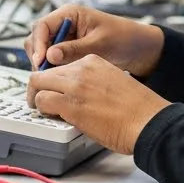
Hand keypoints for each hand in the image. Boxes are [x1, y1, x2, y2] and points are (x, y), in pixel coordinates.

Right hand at [24, 5, 164, 75]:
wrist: (138, 48)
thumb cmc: (123, 38)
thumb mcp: (99, 44)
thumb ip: (74, 49)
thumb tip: (50, 55)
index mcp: (70, 14)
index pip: (42, 26)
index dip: (38, 44)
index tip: (41, 61)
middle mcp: (63, 24)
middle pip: (37, 38)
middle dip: (38, 55)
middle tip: (44, 74)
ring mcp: (64, 38)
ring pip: (42, 50)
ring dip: (44, 64)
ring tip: (53, 78)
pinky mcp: (67, 51)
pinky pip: (52, 59)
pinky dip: (53, 68)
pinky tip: (59, 79)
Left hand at [28, 55, 170, 154]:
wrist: (147, 121)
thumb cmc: (137, 109)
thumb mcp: (114, 83)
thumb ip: (94, 83)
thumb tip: (80, 95)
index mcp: (93, 61)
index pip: (61, 65)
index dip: (53, 80)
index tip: (53, 89)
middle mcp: (81, 69)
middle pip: (45, 72)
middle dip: (39, 86)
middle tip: (40, 100)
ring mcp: (75, 86)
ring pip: (37, 84)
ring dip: (36, 98)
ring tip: (41, 109)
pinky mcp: (70, 104)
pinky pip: (42, 101)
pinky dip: (41, 109)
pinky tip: (49, 116)